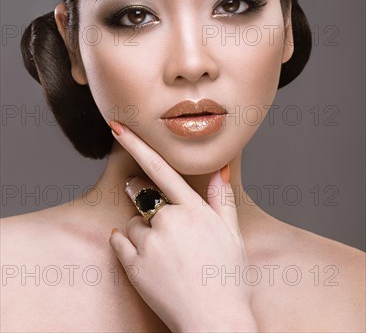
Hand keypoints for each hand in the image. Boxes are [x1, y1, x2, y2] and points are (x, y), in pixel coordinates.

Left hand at [108, 121, 258, 332]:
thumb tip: (222, 169)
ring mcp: (150, 244)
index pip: (160, 168)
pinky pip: (119, 243)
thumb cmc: (228, 279)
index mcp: (193, 210)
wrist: (215, 323)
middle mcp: (169, 221)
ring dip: (142, 233)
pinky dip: (126, 246)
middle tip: (169, 234)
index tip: (116, 126)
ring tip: (164, 257)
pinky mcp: (134, 266)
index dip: (136, 144)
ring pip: (132, 224)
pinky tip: (147, 260)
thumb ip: (223, 199)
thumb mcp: (232, 235)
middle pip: (144, 199)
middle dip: (149, 208)